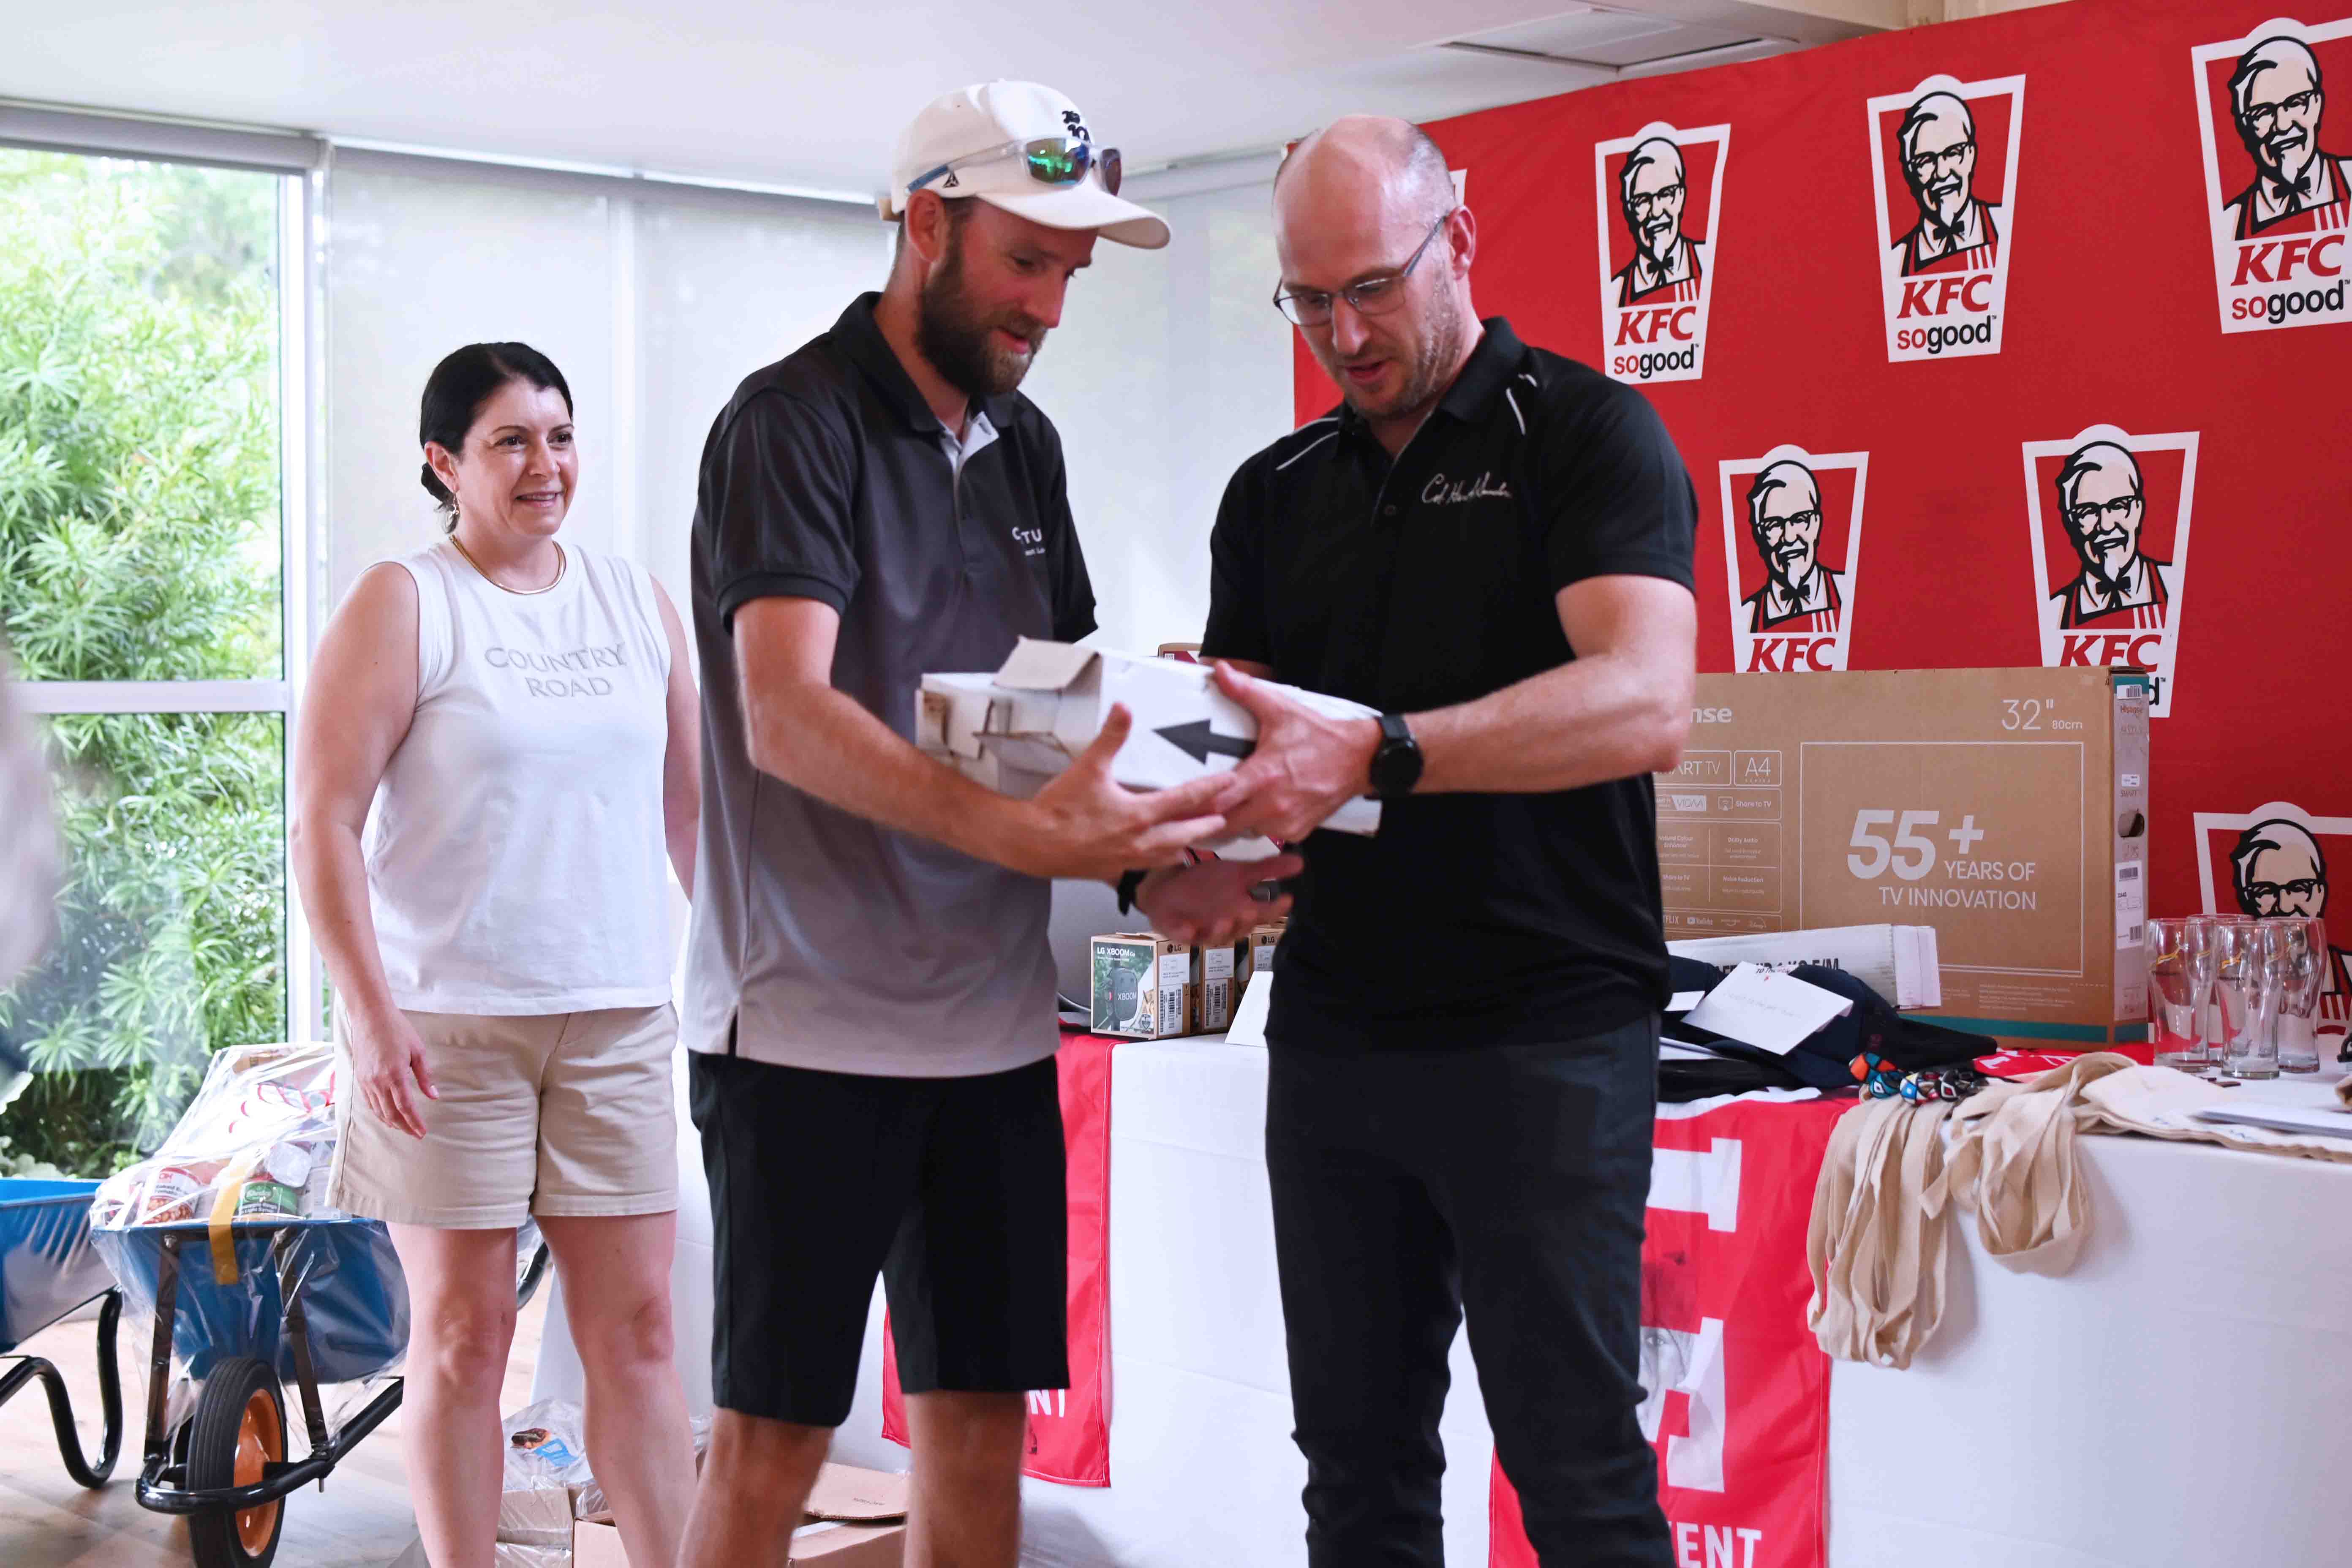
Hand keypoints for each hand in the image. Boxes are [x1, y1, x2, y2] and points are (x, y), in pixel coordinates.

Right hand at [343, 1007, 435, 1139]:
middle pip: (391, 1113)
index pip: (406, 1107)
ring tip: (403, 1128)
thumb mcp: (418, 1051)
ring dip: (391, 1122)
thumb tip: (434, 1096)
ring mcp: (366, 1080)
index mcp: (395, 1074)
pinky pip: (369, 1102)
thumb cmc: (398, 1030)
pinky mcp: (360, 1077)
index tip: (423, 1132)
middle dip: (404, 1127)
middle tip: (415, 1134)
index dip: (414, 1122)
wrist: (370, 1017)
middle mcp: (378, 1081)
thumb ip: (425, 1076)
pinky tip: (387, 1115)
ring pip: (378, 1110)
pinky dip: (379, 1112)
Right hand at [1008, 704, 1241, 881]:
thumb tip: (1125, 708)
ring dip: (1185, 846)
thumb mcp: (1088, 766)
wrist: (1032, 843)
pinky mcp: (1112, 870)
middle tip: (1224, 819)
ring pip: (1168, 855)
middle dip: (1207, 826)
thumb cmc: (1059, 808)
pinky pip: (1144, 868)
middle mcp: (1140, 841)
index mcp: (1139, 814)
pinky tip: (1157, 858)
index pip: (1185, 800)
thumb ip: (1111, 736)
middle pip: (1185, 834)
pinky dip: (1157, 861)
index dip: (1211, 789)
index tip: (1230, 783)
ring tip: (1196, 841)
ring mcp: (1127, 859)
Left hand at [1136, 853, 1304, 945]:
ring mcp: (1203, 929)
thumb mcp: (1238, 872)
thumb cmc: (1207, 883)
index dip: (1275, 908)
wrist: (1169, 887)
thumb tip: (1300, 862)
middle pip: (1241, 927)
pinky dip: (1187, 932)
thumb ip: (1268, 869)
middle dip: (1246, 922)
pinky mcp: (1180, 931)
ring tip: (1224, 921)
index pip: (1264, 912)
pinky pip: (1183, 934)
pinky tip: (1188, 927)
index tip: (1287, 899)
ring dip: (1221, 930)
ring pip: (1215, 936)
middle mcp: (1227, 923)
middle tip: (1252, 912)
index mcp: (1243, 909)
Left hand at [1213, 664, 1381, 843]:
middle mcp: (1272, 805)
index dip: (1198, 804)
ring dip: (1237, 821)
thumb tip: (1221, 670)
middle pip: (1226, 825)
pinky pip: (1270, 834)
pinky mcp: (1299, 831)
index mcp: (1263, 776)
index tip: (1187, 800)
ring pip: (1246, 831)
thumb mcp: (1281, 709)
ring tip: (1233, 804)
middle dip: (1212, 818)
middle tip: (1202, 807)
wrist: (1360, 758)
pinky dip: (1261, 824)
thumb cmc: (1319, 735)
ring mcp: (1286, 821)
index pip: (1217, 802)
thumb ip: (1246, 692)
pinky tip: (1262, 808)